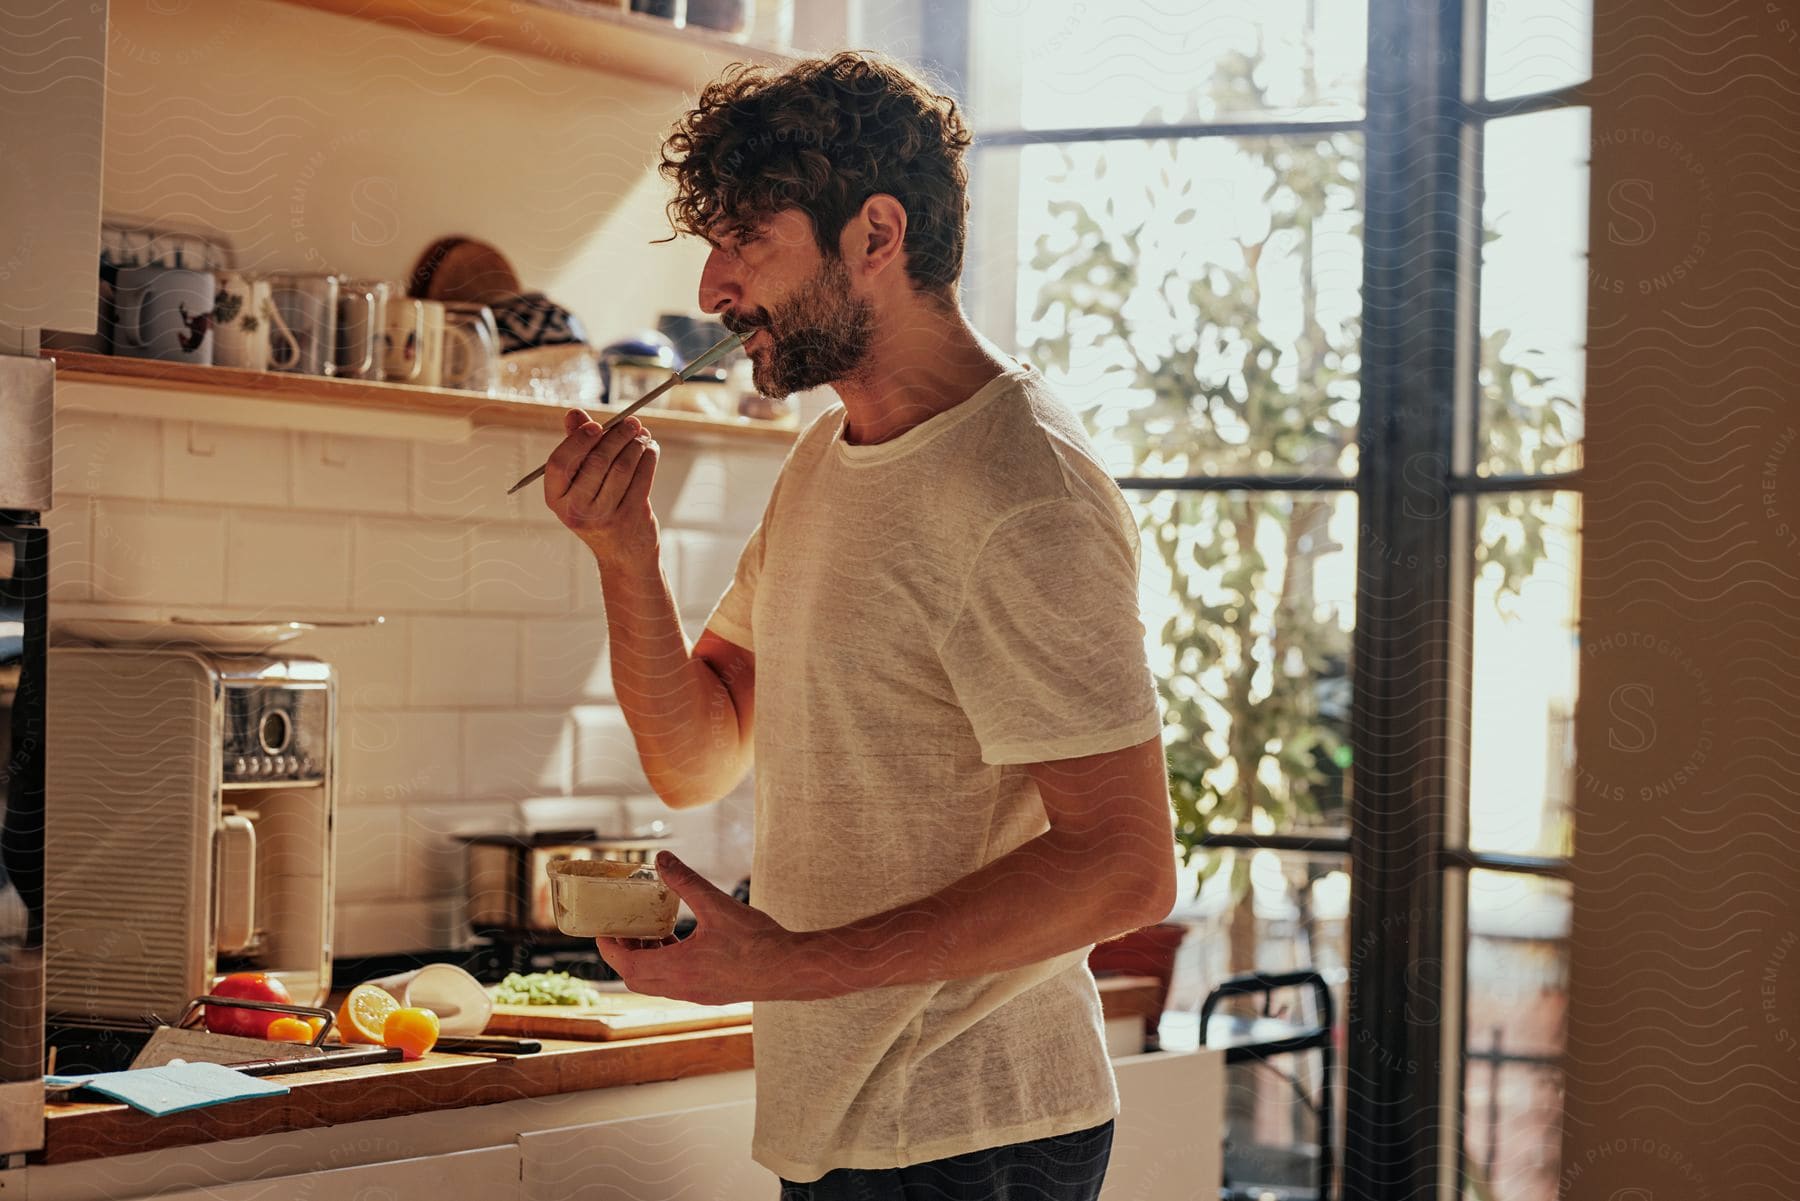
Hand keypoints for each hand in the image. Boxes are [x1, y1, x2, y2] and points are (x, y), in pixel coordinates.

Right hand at [542, 408, 660, 565]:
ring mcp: (604, 516)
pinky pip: (642, 478)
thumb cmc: (597, 508)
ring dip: (636, 445)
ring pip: (622, 468)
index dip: (579, 440)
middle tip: (631, 422)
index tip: (597, 424)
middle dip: (617, 436)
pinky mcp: (631, 517)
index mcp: (556, 498)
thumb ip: (576, 447)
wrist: (622, 555)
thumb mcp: (579, 483)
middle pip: (596, 461)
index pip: (560, 463)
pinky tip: (650, 449)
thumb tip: (574, 414)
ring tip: (643, 435)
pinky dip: (649, 458)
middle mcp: (576, 510)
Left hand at [595, 852, 836, 1003]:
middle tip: (623, 930)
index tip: (602, 931)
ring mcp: (698, 994)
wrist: (791, 969)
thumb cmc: (757, 941)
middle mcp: (683, 987)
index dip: (609, 948)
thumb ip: (686, 881)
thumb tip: (662, 858)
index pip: (627, 965)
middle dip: (625, 954)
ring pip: (657, 983)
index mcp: (678, 968)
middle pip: (637, 979)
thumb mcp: (717, 904)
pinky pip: (676, 983)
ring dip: (647, 960)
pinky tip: (682, 942)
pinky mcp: (712, 993)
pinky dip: (668, 964)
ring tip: (652, 931)